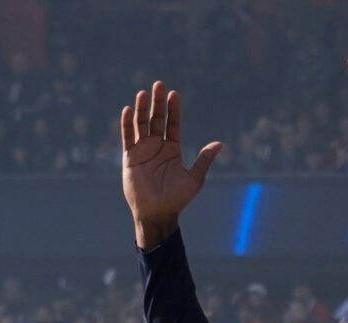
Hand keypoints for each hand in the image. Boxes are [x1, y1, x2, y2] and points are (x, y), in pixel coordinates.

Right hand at [119, 81, 221, 249]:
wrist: (157, 213)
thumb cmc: (177, 199)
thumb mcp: (194, 178)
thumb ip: (204, 160)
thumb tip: (220, 144)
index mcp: (172, 149)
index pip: (173, 124)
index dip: (173, 109)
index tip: (174, 94)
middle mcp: (157, 147)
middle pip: (156, 119)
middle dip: (157, 103)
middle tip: (159, 85)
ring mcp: (143, 150)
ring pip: (141, 124)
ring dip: (142, 109)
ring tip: (143, 93)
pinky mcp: (130, 157)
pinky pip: (128, 137)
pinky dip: (127, 124)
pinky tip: (129, 110)